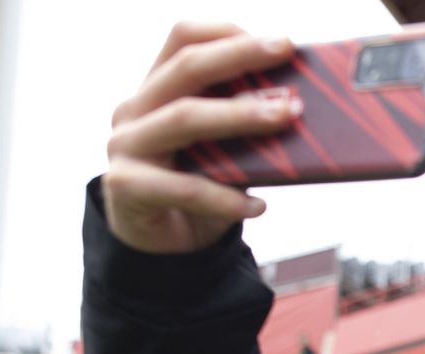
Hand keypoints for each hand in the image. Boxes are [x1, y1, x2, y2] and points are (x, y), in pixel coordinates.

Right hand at [103, 24, 300, 252]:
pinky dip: (225, 197)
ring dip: (239, 115)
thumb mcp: (222, 151)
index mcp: (156, 89)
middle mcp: (135, 110)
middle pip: (186, 68)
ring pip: (184, 118)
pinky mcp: (125, 186)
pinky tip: (257, 205)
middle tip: (284, 54)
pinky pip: (183, 187)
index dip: (227, 32)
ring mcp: (126, 146)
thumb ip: (243, 126)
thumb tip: (298, 107)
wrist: (160, 249)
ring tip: (285, 117)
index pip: (182, 39)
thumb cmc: (196, 192)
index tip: (277, 40)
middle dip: (240, 57)